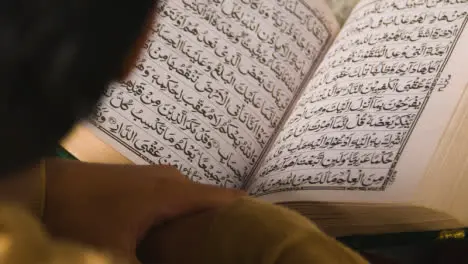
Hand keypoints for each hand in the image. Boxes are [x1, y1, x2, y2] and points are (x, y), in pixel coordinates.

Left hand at [42, 158, 243, 262]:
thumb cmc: (85, 218)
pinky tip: (175, 229)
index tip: (264, 226)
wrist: (47, 188)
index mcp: (173, 192)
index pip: (223, 197)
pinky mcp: (142, 178)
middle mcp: (170, 178)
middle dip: (222, 219)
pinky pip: (173, 194)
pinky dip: (181, 210)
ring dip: (199, 216)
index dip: (246, 211)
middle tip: (233, 242)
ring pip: (189, 197)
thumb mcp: (115, 254)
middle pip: (209, 199)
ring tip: (208, 239)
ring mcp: (155, 174)